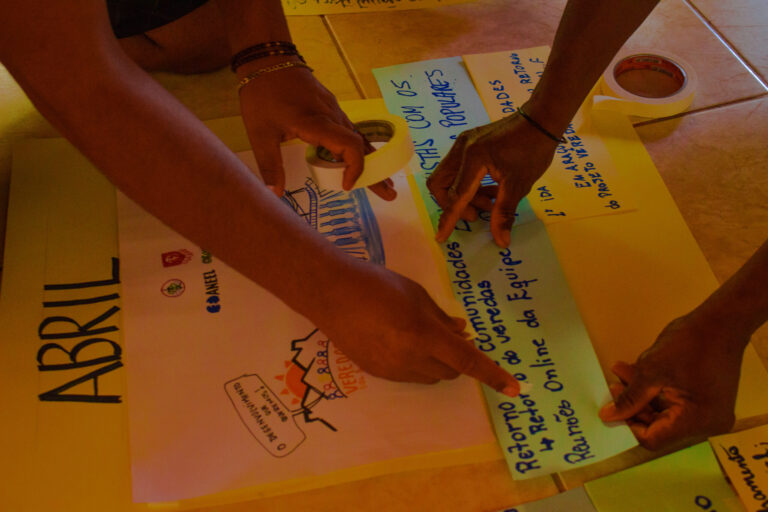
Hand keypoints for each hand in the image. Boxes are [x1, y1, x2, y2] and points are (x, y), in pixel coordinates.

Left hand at [237, 60, 395, 199]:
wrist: (269, 59)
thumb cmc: (262, 95)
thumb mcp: (260, 134)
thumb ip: (270, 165)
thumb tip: (276, 195)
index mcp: (317, 123)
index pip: (350, 146)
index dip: (354, 168)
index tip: (346, 187)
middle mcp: (332, 116)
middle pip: (362, 147)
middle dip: (376, 173)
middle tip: (390, 195)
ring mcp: (334, 111)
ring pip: (359, 139)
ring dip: (371, 162)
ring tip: (383, 183)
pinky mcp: (331, 108)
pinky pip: (350, 132)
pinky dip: (359, 150)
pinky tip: (362, 160)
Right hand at [315, 261, 519, 395]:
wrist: (331, 294)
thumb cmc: (377, 284)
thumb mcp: (416, 294)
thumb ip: (441, 318)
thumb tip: (461, 332)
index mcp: (424, 336)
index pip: (468, 361)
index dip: (493, 375)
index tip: (515, 388)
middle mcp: (410, 360)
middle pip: (451, 372)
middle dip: (458, 358)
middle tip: (449, 334)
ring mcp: (392, 370)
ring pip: (430, 376)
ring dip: (438, 362)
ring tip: (418, 333)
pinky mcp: (377, 373)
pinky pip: (408, 375)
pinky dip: (416, 363)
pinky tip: (397, 339)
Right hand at [427, 110, 558, 247]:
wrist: (541, 119)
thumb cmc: (533, 150)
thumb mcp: (519, 185)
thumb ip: (504, 213)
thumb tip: (501, 241)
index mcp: (473, 159)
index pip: (455, 195)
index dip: (448, 219)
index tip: (441, 237)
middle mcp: (461, 149)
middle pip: (439, 183)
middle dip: (453, 204)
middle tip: (478, 214)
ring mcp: (463, 143)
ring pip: (447, 177)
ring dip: (464, 195)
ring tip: (491, 202)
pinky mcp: (468, 142)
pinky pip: (457, 168)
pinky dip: (468, 184)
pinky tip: (490, 189)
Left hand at [598, 315, 744, 449]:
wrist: (721, 322)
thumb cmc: (690, 343)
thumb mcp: (652, 371)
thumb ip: (630, 398)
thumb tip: (608, 416)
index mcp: (697, 420)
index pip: (654, 438)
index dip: (628, 425)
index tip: (611, 409)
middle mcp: (706, 423)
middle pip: (658, 426)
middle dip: (633, 405)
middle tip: (614, 387)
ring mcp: (707, 412)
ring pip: (663, 412)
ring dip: (641, 394)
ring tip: (622, 373)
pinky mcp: (704, 401)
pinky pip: (673, 402)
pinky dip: (654, 390)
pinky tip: (636, 372)